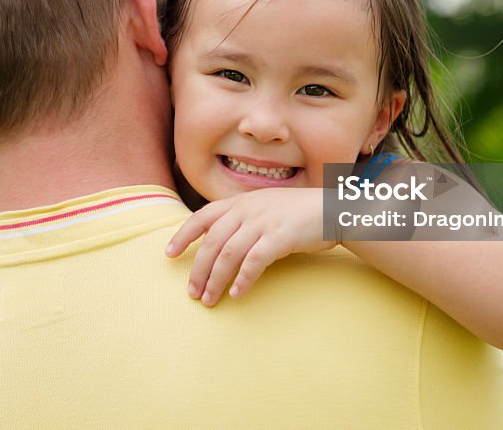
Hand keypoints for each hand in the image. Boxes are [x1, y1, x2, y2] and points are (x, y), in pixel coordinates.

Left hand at [164, 188, 334, 305]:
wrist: (332, 210)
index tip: (169, 254)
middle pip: (212, 242)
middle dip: (198, 269)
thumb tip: (220, 241)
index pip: (202, 216)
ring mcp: (263, 222)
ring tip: (209, 300)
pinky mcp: (279, 237)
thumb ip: (243, 219)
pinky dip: (242, 280)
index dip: (183, 235)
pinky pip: (253, 262)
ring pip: (228, 254)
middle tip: (192, 293)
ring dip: (215, 280)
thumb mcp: (265, 207)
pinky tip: (236, 294)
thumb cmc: (298, 213)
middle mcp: (248, 209)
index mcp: (241, 202)